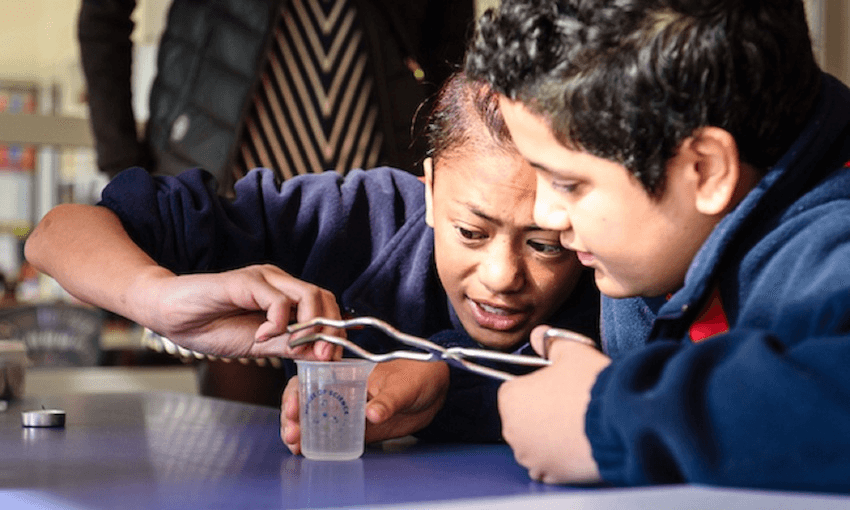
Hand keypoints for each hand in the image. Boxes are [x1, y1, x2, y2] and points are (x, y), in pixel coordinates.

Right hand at [137, 264, 342, 359]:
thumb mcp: (259, 345)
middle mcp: (278, 282)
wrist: (169, 315)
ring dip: (309, 325)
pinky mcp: (245, 281)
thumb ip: (289, 346)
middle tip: (321, 356)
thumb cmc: (211, 327)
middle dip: (329, 329)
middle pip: (323, 297)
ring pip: (308, 295)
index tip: (331, 359)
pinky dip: (277, 322)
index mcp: (284, 296)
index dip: (334, 331)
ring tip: (292, 346)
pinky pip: (276, 299)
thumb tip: (322, 355)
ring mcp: (263, 279)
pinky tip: (260, 337)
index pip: (325, 305)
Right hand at [280, 360, 449, 453]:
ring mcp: (348, 410)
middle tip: (292, 433)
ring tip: (296, 445)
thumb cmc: (419, 376)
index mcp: (347, 373)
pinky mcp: (358, 429)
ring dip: (300, 431)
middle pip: (305, 401)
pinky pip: (333, 435)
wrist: (437, 391)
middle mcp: (342, 391)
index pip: (311, 378)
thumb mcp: (404, 386)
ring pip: (314, 419)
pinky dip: (317, 443)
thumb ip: (388, 400)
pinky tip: (307, 451)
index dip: (296, 392)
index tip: (293, 409)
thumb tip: (371, 414)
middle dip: (293, 417)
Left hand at [499, 325, 610, 483]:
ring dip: (547, 436)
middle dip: (539, 411)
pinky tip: (575, 445)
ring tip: (575, 424)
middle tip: (568, 403)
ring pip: (533, 442)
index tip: (553, 386)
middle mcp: (512, 430)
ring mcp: (529, 455)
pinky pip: (545, 464)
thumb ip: (550, 341)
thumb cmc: (592, 385)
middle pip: (521, 417)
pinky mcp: (548, 474)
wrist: (621, 421)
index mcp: (511, 398)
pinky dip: (556, 458)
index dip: (535, 386)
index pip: (513, 389)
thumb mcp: (572, 350)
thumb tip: (539, 336)